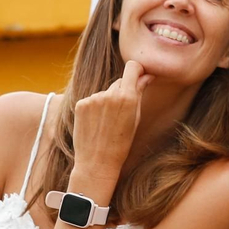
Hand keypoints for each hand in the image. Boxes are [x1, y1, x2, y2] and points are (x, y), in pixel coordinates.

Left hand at [71, 60, 150, 191]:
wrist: (97, 161)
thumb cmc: (121, 142)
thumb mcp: (135, 117)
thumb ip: (139, 92)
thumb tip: (147, 75)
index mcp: (127, 97)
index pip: (133, 67)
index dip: (138, 70)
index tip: (139, 76)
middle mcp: (109, 94)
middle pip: (119, 82)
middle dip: (123, 92)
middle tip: (122, 113)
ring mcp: (93, 98)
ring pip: (106, 92)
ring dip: (108, 101)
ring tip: (107, 122)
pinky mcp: (81, 103)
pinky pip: (92, 99)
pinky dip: (95, 108)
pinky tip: (96, 123)